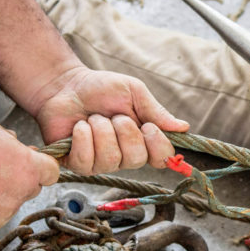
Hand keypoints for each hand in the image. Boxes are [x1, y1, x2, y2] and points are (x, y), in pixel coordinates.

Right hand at [0, 116, 58, 233]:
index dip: (44, 167)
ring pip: (13, 202)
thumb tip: (12, 140)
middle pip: (34, 188)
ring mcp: (8, 209)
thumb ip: (7, 137)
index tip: (36, 165)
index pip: (52, 172)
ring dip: (4, 195)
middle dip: (23, 180)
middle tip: (3, 172)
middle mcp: (24, 190)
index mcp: (30, 167)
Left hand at [35, 67, 189, 174]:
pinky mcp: (78, 164)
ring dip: (101, 130)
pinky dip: (83, 137)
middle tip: (114, 115)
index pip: (162, 158)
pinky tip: (79, 127)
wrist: (66, 86)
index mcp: (143, 139)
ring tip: (93, 117)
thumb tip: (183, 127)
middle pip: (137, 159)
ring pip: (111, 159)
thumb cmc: (101, 88)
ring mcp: (102, 163)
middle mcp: (125, 155)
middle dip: (124, 131)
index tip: (148, 126)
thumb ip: (156, 111)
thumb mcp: (134, 92)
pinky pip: (86, 161)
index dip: (157, 145)